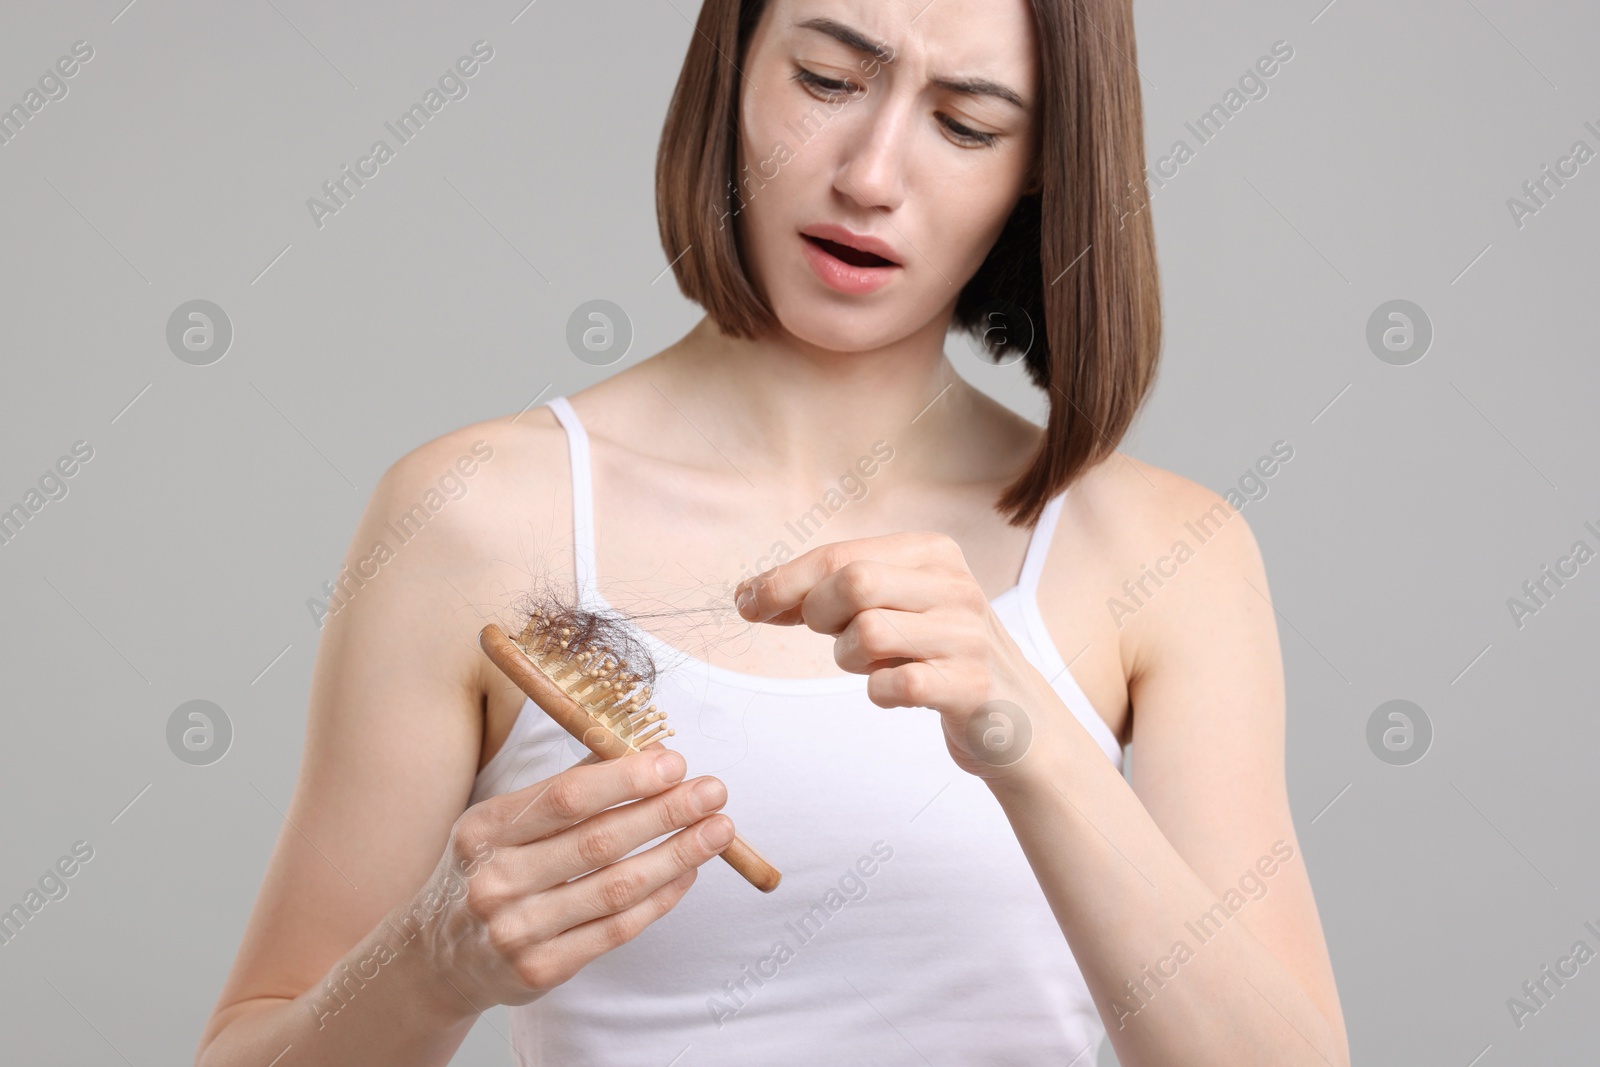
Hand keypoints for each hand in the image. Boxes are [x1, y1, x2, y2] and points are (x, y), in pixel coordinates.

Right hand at [406, 746, 733, 1012]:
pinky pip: (616, 930)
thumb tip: (640, 747)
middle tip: (714, 792)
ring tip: (718, 831)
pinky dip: (660, 899)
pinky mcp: (540, 970)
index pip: (567, 798)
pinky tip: (687, 873)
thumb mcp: (504, 822)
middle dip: (666, 812)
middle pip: (598, 841)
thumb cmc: (488, 870)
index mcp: (485, 830)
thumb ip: (567, 787)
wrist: (439, 956)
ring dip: (677, 855)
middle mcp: (495, 880)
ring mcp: (516, 931)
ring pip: (616, 888)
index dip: (627, 779)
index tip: (675, 762)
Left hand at [733, 532, 1058, 780]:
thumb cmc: (939, 657)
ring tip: (872, 667)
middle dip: (819, 614)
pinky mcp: (970, 687)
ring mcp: (966, 637)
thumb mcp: (898, 606)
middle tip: (830, 636)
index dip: (784, 581)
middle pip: (853, 583)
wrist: (1016, 721)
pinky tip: (896, 692)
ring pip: (868, 633)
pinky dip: (880, 693)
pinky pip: (895, 686)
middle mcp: (955, 586)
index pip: (840, 555)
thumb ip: (834, 592)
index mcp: (933, 554)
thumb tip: (751, 593)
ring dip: (850, 660)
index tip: (747, 604)